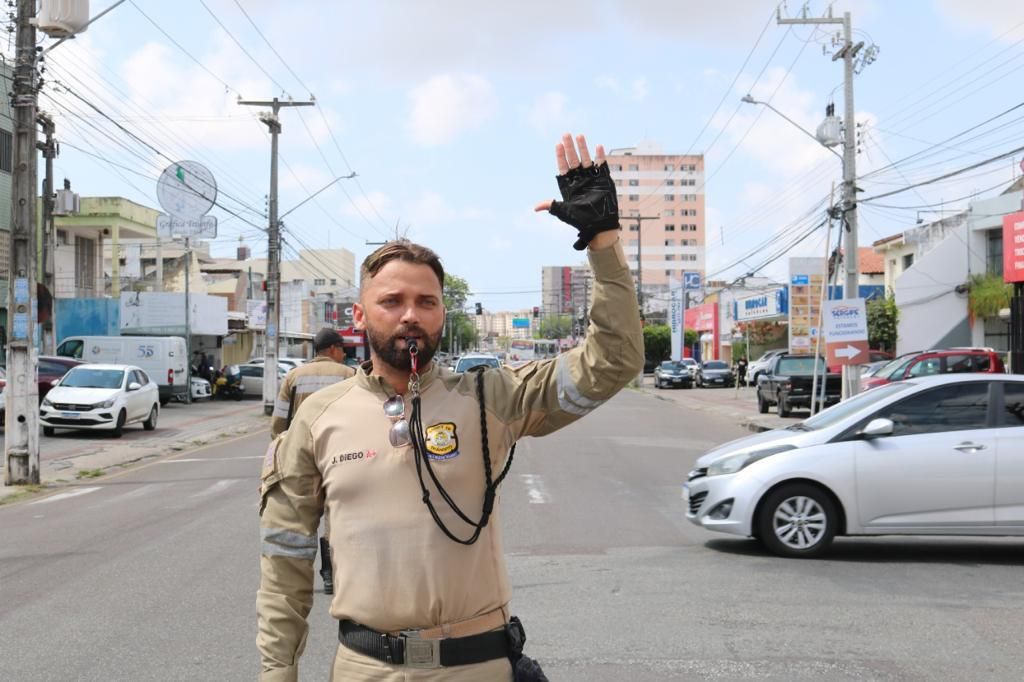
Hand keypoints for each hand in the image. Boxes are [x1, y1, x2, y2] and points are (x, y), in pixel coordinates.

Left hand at [535, 133, 619, 250]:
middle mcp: (580, 180)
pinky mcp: (603, 180)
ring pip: (586, 159)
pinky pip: (601, 166)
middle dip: (569, 147)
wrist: (599, 226)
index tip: (557, 145)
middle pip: (573, 160)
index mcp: (569, 186)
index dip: (560, 156)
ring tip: (579, 136)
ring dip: (583, 148)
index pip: (563, 167)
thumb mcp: (564, 211)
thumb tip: (535, 207)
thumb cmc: (581, 220)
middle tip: (566, 134)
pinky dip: (600, 157)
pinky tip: (598, 146)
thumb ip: (552, 205)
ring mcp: (592, 179)